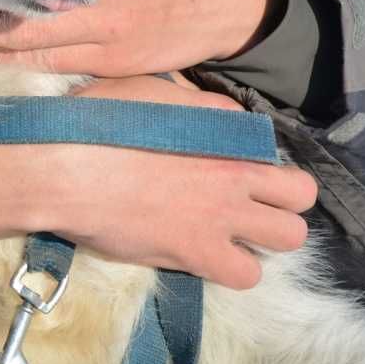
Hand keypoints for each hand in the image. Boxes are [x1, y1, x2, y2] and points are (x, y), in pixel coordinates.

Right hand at [0, 75, 317, 289]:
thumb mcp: (147, 89)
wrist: (64, 168)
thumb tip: (217, 112)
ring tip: (234, 234)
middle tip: (249, 203)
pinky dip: (233, 268)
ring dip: (266, 235)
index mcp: (221, 129)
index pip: (271, 143)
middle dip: (281, 198)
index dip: (257, 157)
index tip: (236, 166)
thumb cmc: (96, 121)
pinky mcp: (199, 252)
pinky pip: (247, 275)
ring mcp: (221, 215)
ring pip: (289, 236)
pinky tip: (208, 257)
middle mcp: (234, 172)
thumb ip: (193, 101)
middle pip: (300, 194)